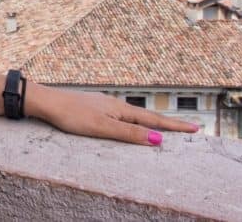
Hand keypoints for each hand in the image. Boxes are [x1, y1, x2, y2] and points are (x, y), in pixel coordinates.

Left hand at [26, 83, 199, 145]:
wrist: (46, 102)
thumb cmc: (72, 115)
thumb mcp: (102, 127)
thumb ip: (129, 133)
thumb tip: (157, 139)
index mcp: (121, 109)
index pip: (153, 120)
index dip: (173, 126)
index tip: (195, 128)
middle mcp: (115, 105)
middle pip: (146, 116)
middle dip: (167, 123)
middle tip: (187, 128)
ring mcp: (104, 105)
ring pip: (133, 115)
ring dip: (151, 122)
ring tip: (165, 127)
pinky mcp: (94, 108)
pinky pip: (121, 116)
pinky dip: (134, 121)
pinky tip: (130, 123)